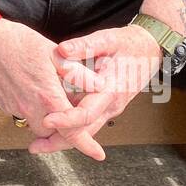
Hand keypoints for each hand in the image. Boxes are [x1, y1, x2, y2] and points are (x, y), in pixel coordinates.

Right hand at [0, 19, 104, 159]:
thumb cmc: (18, 41)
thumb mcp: (54, 53)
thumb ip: (77, 73)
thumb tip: (99, 86)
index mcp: (47, 95)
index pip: (71, 130)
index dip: (87, 144)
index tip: (98, 154)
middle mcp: (30, 107)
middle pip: (54, 134)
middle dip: (65, 131)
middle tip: (74, 122)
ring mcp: (15, 108)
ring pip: (37, 127)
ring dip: (48, 122)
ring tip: (53, 103)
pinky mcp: (3, 104)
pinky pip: (23, 116)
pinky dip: (32, 111)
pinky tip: (33, 92)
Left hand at [36, 25, 164, 154]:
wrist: (150, 50)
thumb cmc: (130, 44)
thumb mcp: (108, 39)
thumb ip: (85, 45)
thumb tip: (62, 50)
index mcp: (111, 90)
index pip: (87, 113)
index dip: (66, 120)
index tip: (47, 120)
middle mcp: (111, 105)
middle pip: (85, 132)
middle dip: (60, 141)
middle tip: (36, 147)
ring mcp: (110, 108)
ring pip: (86, 131)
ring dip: (64, 139)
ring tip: (39, 144)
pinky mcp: (106, 106)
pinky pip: (88, 122)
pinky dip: (71, 128)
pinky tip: (53, 129)